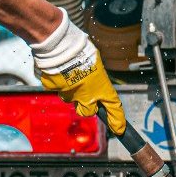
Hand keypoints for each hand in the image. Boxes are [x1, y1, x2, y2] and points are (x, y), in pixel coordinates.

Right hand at [30, 9, 127, 134]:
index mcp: (102, 88)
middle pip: (87, 112)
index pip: (114, 107)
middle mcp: (88, 96)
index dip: (117, 120)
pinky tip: (58, 73)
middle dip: (85, 106)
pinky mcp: (56, 91)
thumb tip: (96, 81)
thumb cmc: (81, 52)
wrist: (61, 47)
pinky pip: (57, 89)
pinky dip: (58, 83)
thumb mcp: (96, 64)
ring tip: (69, 76)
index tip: (119, 129)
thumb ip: (97, 78)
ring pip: (71, 100)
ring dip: (71, 92)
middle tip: (83, 93)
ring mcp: (71, 95)